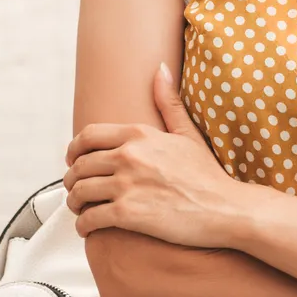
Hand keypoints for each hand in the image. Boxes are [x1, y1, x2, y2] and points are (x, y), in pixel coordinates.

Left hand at [64, 63, 240, 247]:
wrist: (225, 209)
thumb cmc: (208, 175)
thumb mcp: (187, 133)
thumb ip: (169, 102)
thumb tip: (160, 69)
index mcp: (139, 134)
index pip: (88, 135)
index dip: (73, 149)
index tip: (72, 160)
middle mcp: (129, 156)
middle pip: (80, 165)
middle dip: (71, 179)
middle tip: (75, 188)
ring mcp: (128, 185)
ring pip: (80, 191)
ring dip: (74, 202)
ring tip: (80, 208)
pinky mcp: (128, 214)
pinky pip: (90, 218)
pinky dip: (83, 225)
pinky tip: (88, 228)